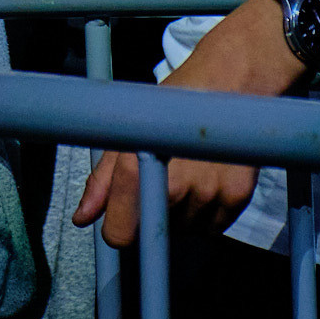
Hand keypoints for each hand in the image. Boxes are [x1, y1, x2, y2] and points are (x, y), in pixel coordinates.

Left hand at [71, 0, 299, 245]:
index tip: (122, 217)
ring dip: (181, 214)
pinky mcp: (237, 197)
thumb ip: (102, 181)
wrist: (227, 82)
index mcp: (139, 169)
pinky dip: (207, 213)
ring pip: (185, 230)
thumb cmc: (171, 103)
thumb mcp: (128, 130)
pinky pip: (214, 226)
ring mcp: (209, 193)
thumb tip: (82, 218)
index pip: (121, 235)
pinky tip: (205, 180)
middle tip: (162, 177)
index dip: (118, 229)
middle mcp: (175, 186)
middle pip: (155, 233)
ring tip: (185, 174)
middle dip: (152, 214)